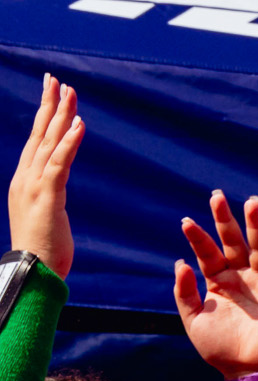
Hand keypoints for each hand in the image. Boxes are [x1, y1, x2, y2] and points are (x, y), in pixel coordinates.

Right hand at [10, 76, 81, 277]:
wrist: (33, 272)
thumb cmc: (43, 250)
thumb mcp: (44, 216)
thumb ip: (47, 198)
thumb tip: (53, 193)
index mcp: (26, 180)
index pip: (36, 141)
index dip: (45, 117)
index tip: (53, 94)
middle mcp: (26, 177)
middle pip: (39, 133)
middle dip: (49, 105)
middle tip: (57, 79)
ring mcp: (34, 184)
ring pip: (49, 142)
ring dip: (61, 115)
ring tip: (70, 92)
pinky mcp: (47, 196)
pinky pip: (60, 163)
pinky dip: (70, 143)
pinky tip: (79, 125)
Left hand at [173, 191, 257, 378]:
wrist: (244, 369)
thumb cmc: (217, 346)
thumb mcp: (192, 318)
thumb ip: (184, 291)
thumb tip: (181, 262)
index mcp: (219, 280)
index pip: (208, 252)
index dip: (198, 237)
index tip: (186, 221)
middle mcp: (240, 276)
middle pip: (233, 241)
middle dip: (226, 219)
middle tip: (216, 195)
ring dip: (255, 226)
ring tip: (251, 202)